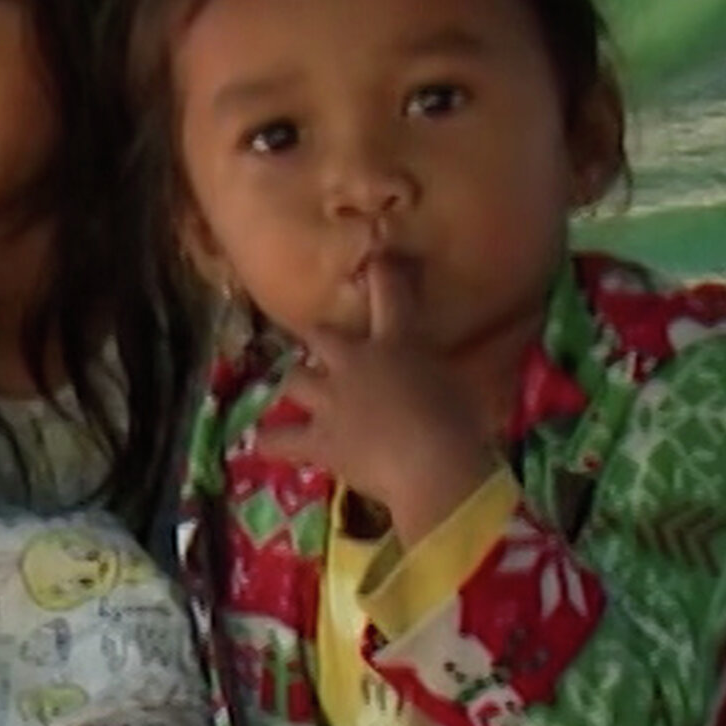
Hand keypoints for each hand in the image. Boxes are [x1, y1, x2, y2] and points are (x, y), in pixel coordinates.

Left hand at [254, 258, 502, 544]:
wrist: (434, 466)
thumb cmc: (462, 423)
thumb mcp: (462, 387)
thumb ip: (445, 373)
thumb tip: (449, 374)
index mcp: (397, 343)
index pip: (390, 294)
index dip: (381, 274)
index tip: (376, 259)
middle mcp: (356, 362)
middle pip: (320, 335)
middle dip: (319, 337)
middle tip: (322, 342)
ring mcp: (332, 400)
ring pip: (294, 379)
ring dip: (294, 383)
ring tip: (290, 387)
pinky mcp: (320, 439)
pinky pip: (281, 439)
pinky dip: (273, 440)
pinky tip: (262, 441)